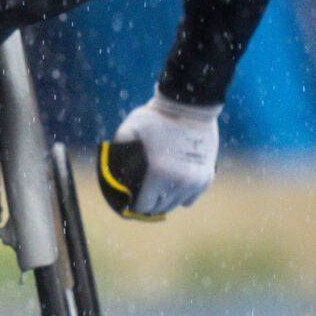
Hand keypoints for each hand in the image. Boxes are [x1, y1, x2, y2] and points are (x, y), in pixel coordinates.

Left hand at [103, 95, 220, 218]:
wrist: (192, 106)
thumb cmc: (157, 117)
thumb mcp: (129, 129)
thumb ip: (116, 151)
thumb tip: (109, 172)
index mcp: (158, 172)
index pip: (143, 206)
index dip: (134, 205)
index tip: (129, 200)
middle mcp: (179, 181)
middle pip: (159, 208)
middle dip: (148, 204)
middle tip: (140, 194)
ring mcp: (195, 181)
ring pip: (174, 205)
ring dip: (163, 200)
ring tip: (154, 190)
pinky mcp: (206, 178)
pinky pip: (189, 199)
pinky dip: (180, 196)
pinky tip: (171, 185)